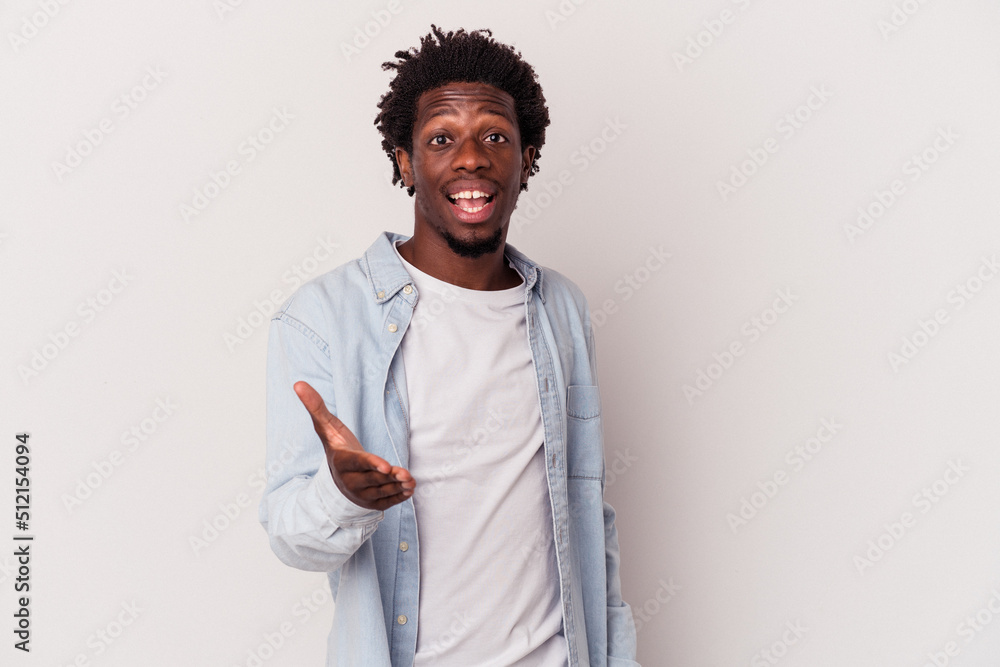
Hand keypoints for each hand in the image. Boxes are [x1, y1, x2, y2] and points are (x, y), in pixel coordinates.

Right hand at [293, 381, 414, 510]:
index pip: (357, 463)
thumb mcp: (326, 428)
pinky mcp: (372, 502)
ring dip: (397, 487)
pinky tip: (410, 488)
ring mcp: (361, 494)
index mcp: (341, 462)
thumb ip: (316, 407)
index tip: (385, 466)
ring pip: (382, 491)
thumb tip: (298, 383)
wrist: (338, 476)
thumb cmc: (336, 446)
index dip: (371, 464)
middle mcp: (350, 481)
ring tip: (410, 481)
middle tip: (404, 474)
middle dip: (389, 477)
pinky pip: (387, 501)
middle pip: (372, 479)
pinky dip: (399, 496)